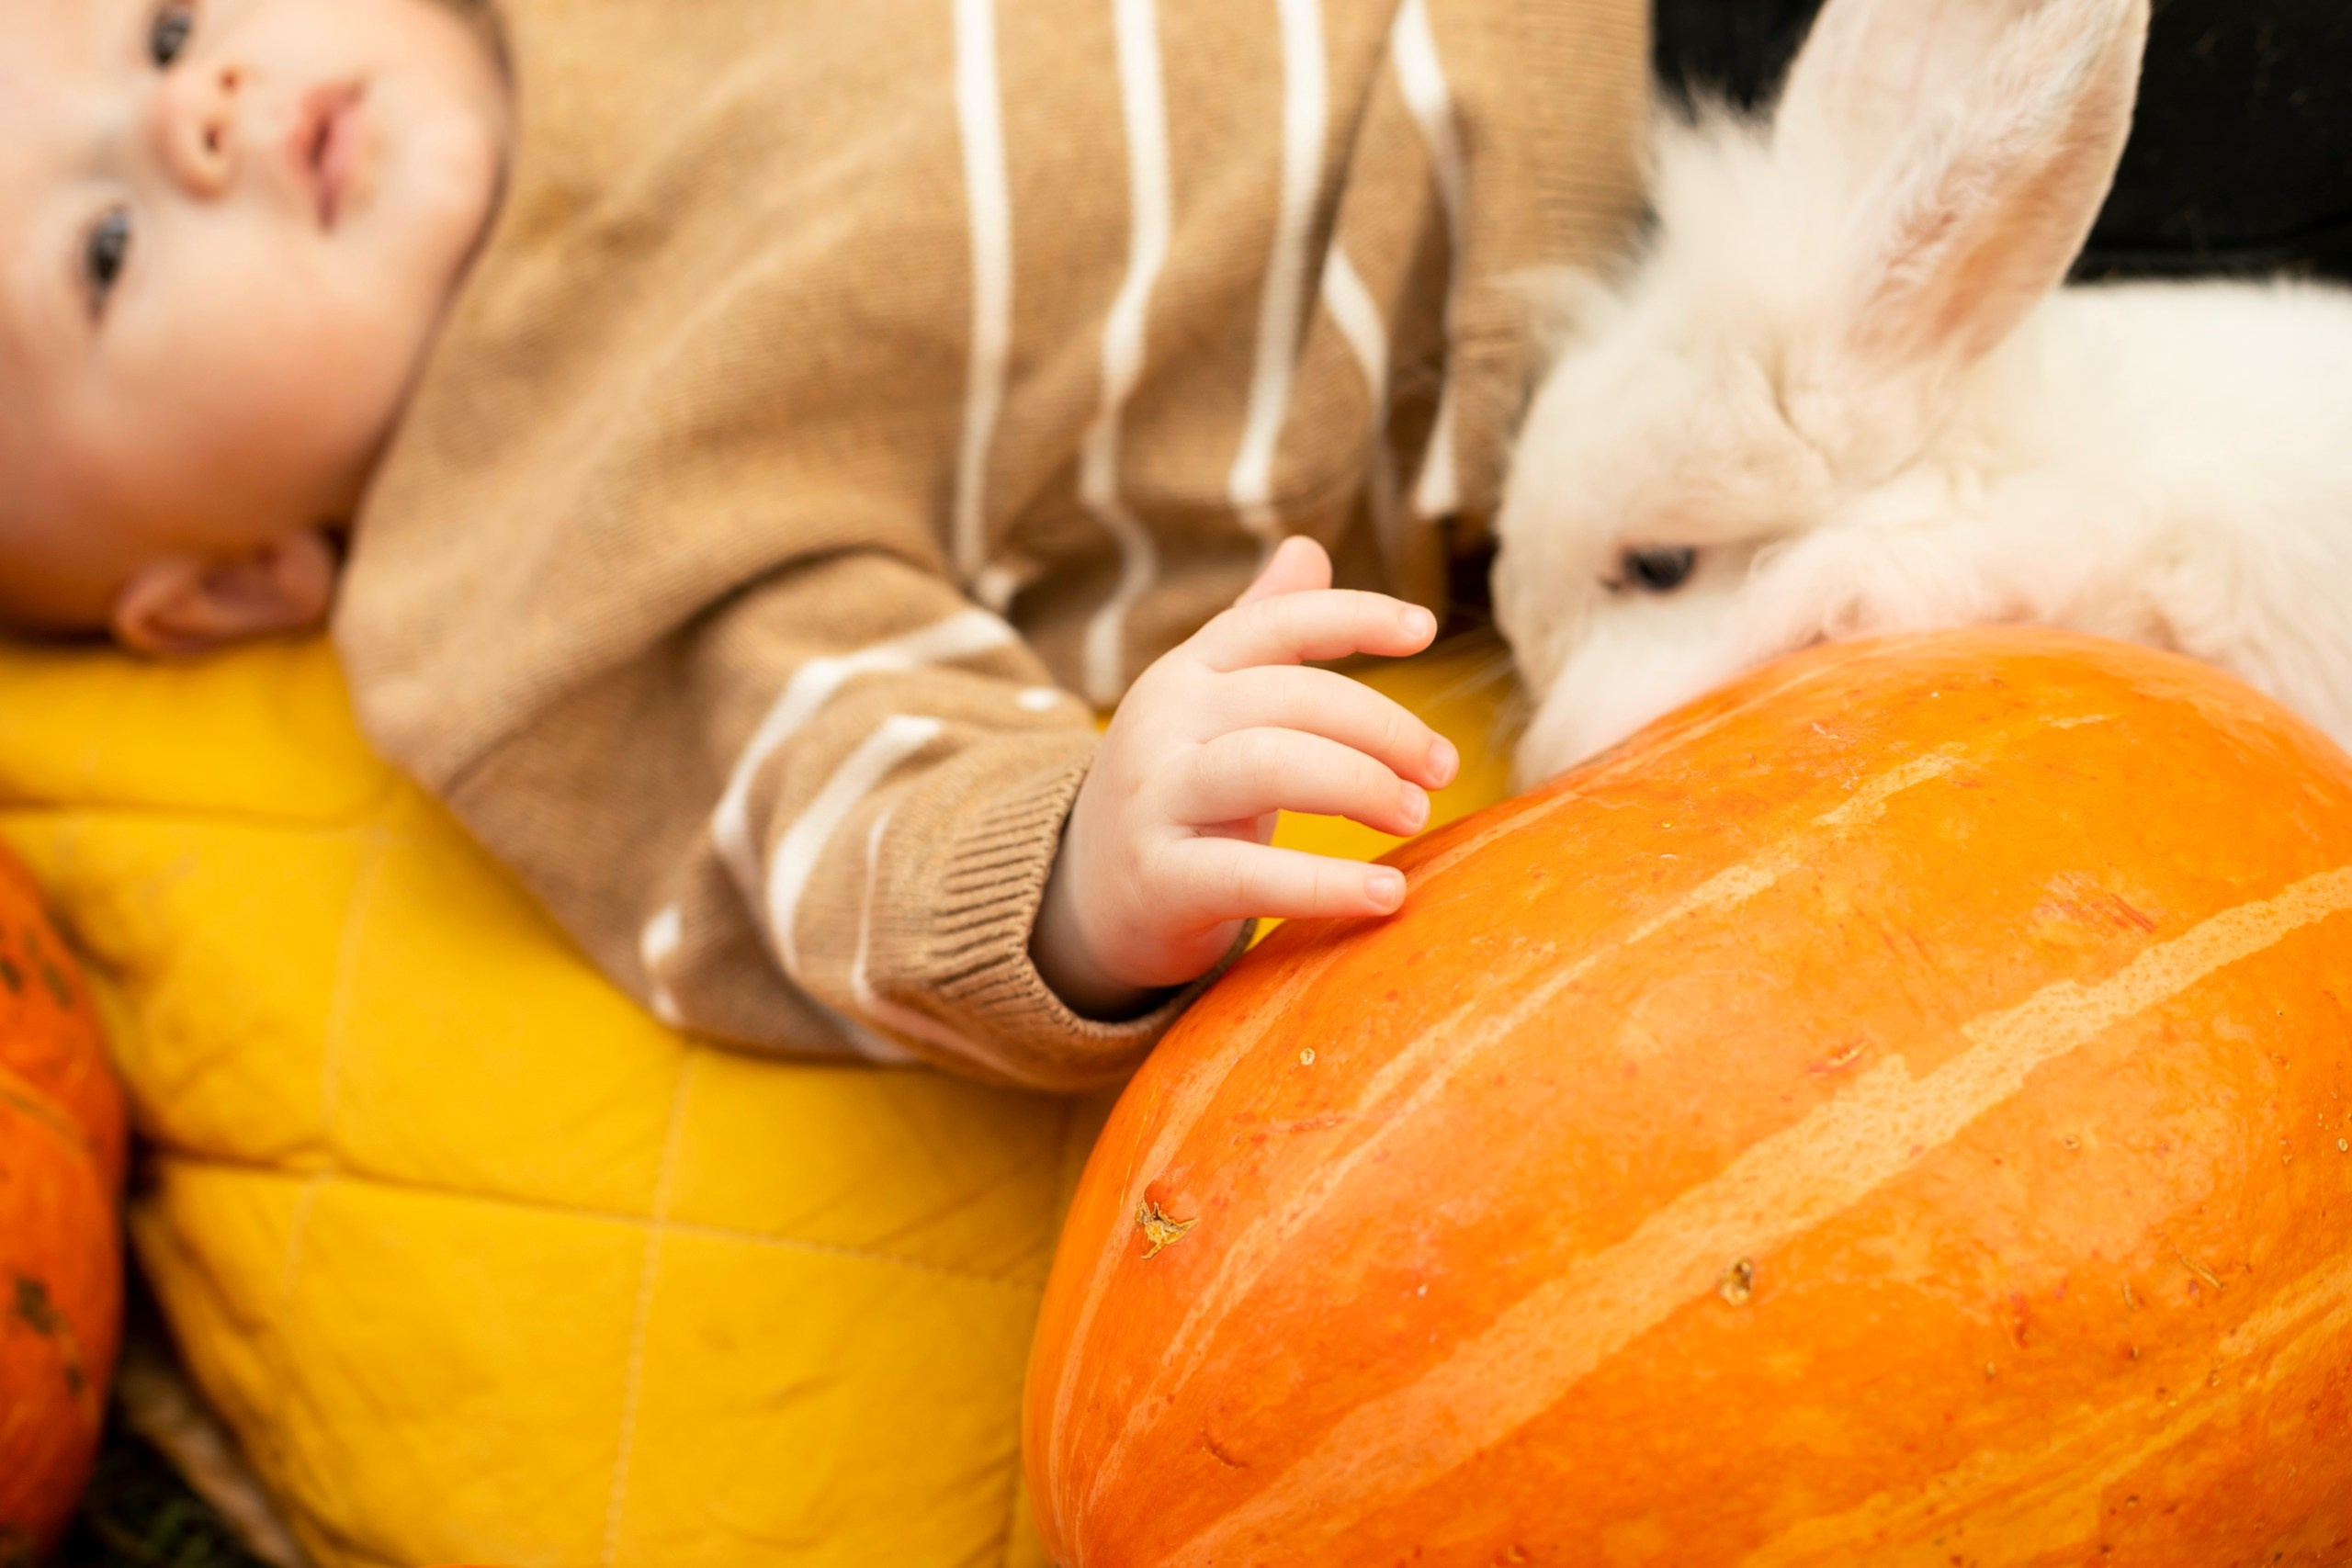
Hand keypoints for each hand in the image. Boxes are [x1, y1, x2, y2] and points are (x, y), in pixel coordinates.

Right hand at [1031, 537, 1458, 1018]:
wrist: (1082, 898)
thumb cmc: (1176, 793)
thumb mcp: (1210, 707)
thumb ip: (1260, 633)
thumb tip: (1307, 548)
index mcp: (1188, 673)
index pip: (1278, 621)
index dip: (1355, 615)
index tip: (1425, 628)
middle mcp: (1166, 721)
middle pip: (1294, 696)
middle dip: (1384, 728)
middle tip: (1441, 770)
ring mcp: (1156, 798)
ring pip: (1273, 765)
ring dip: (1363, 786)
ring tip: (1414, 817)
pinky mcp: (1160, 879)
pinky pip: (1253, 876)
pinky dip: (1329, 884)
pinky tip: (1386, 894)